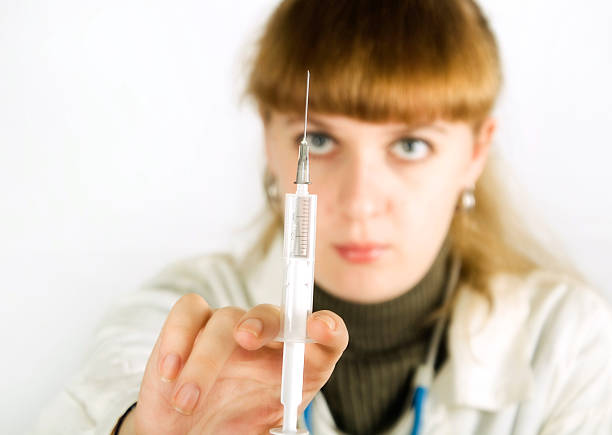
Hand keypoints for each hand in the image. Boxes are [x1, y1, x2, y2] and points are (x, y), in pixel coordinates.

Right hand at [126, 293, 347, 434]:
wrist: (187, 429)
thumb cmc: (233, 426)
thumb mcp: (264, 433)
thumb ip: (284, 432)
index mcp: (297, 362)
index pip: (327, 336)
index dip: (329, 328)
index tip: (323, 330)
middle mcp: (267, 339)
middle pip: (276, 314)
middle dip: (264, 322)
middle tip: (246, 339)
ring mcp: (229, 325)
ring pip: (226, 319)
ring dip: (205, 361)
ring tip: (187, 403)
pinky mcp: (193, 322)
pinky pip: (188, 311)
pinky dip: (177, 338)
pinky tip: (171, 373)